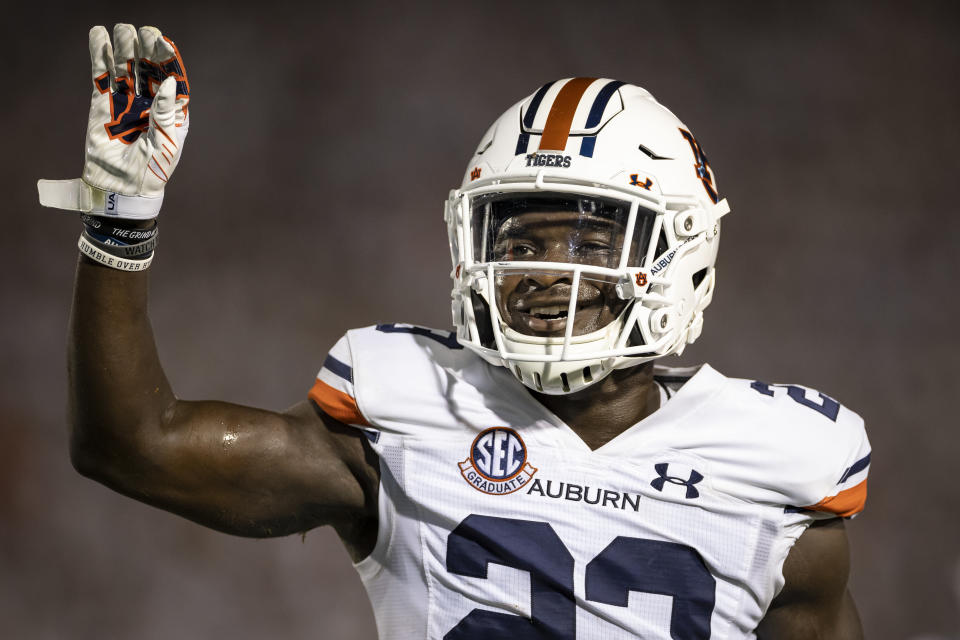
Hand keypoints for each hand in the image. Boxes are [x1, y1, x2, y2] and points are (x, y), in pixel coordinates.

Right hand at [38, 24, 189, 219]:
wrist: (124, 188)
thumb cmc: (153, 171)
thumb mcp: (166, 143)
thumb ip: (166, 113)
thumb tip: (169, 81)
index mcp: (171, 112)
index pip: (172, 79)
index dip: (168, 60)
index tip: (164, 42)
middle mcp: (150, 103)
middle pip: (149, 68)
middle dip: (147, 49)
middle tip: (143, 32)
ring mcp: (126, 102)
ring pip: (126, 68)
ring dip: (124, 48)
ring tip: (122, 29)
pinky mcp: (103, 104)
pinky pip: (102, 76)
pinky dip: (100, 56)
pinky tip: (99, 36)